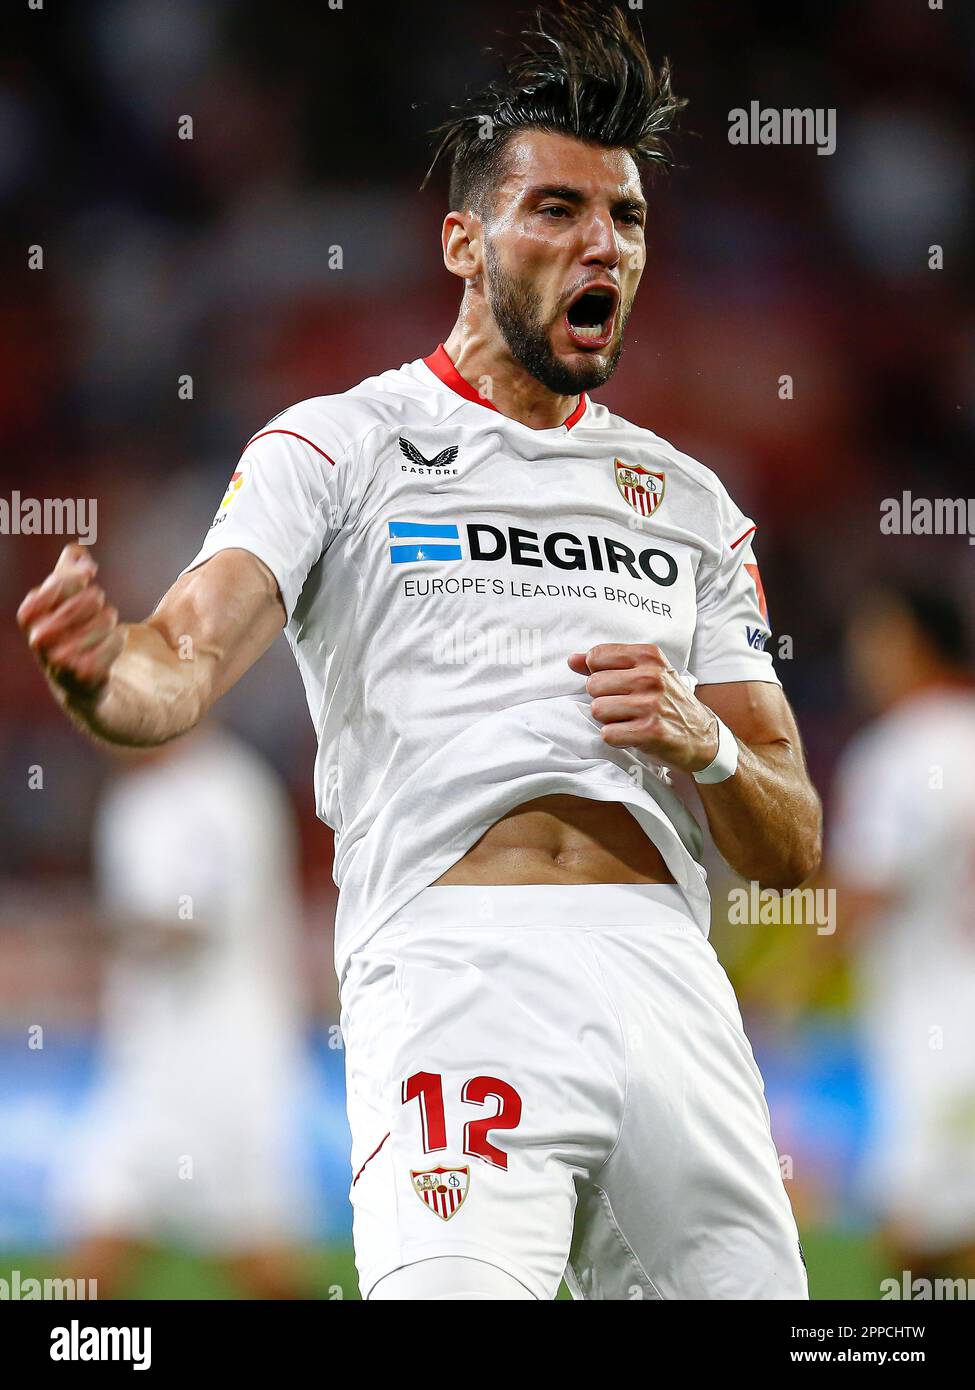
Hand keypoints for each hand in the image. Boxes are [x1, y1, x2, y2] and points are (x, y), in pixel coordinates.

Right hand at [17, 543, 123, 701]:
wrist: (77, 681)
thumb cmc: (70, 631)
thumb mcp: (63, 599)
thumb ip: (69, 569)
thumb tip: (77, 550)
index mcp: (29, 616)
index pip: (60, 581)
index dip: (79, 577)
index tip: (87, 576)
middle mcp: (39, 639)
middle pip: (91, 599)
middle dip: (99, 603)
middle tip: (92, 615)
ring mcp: (60, 659)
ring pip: (107, 619)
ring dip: (109, 623)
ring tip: (98, 634)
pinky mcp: (85, 675)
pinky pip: (117, 640)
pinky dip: (118, 640)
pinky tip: (106, 649)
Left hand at [567, 643, 718, 773]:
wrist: (702, 735)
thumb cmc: (666, 701)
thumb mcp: (644, 673)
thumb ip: (605, 664)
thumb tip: (572, 659)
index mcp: (648, 656)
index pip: (597, 656)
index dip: (598, 674)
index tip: (616, 684)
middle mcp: (650, 676)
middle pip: (593, 685)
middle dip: (604, 699)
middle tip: (626, 706)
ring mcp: (651, 704)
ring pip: (598, 709)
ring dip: (609, 720)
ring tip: (630, 720)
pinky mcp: (650, 731)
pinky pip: (607, 733)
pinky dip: (616, 738)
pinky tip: (633, 735)